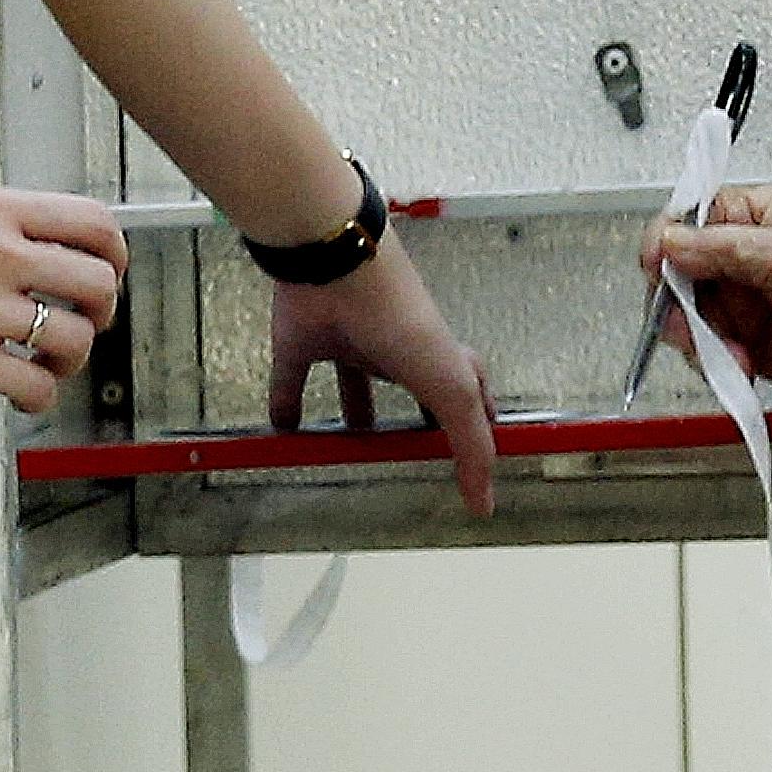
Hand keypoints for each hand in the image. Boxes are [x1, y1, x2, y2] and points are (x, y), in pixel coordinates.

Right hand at [0, 189, 125, 413]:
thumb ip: (1, 227)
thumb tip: (49, 252)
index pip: (94, 220)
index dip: (115, 254)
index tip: (107, 272)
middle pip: (99, 282)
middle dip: (102, 311)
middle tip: (81, 323)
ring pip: (76, 338)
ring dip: (71, 359)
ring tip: (46, 362)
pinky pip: (35, 387)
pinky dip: (40, 397)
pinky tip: (22, 392)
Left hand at [267, 229, 499, 513]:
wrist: (339, 267)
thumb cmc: (404, 323)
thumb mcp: (452, 391)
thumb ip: (470, 447)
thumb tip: (485, 505)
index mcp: (438, 356)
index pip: (468, 390)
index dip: (475, 419)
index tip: (477, 444)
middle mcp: (395, 349)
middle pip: (411, 385)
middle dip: (415, 415)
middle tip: (413, 446)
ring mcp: (348, 343)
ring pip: (354, 382)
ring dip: (355, 410)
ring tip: (352, 441)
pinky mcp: (301, 342)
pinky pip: (291, 377)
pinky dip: (286, 402)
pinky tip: (285, 431)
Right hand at [644, 182, 771, 452]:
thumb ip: (731, 247)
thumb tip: (675, 240)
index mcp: (765, 213)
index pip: (695, 213)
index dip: (670, 239)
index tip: (659, 266)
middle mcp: (750, 251)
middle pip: (681, 265)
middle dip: (681, 298)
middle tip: (690, 321)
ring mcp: (745, 296)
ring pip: (686, 310)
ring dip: (699, 335)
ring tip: (729, 348)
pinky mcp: (744, 336)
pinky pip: (704, 345)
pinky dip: (713, 358)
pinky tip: (741, 363)